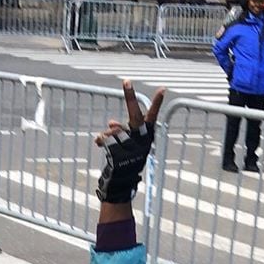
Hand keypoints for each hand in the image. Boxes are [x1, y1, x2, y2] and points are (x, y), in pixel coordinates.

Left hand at [94, 80, 165, 203]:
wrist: (120, 182)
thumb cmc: (125, 160)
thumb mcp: (126, 143)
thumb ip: (121, 130)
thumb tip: (111, 121)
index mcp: (145, 137)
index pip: (153, 117)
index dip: (157, 103)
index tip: (163, 89)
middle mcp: (141, 140)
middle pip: (135, 115)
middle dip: (130, 97)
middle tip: (126, 80)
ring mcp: (130, 146)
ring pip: (115, 129)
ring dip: (108, 134)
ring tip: (105, 143)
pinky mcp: (119, 152)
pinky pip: (106, 137)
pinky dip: (101, 140)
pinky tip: (101, 146)